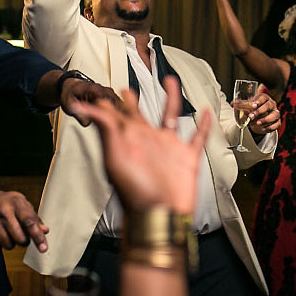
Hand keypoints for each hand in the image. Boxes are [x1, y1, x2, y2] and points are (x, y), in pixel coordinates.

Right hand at [0, 186, 49, 251]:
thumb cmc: (3, 201)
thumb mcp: (20, 202)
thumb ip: (33, 217)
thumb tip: (45, 231)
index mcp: (15, 203)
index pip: (29, 222)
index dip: (38, 236)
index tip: (43, 247)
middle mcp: (3, 212)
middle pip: (20, 238)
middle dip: (24, 241)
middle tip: (21, 234)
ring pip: (9, 245)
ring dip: (12, 242)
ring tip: (8, 231)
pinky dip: (0, 243)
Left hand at [71, 76, 212, 214]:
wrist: (158, 215)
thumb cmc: (134, 191)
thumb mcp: (114, 156)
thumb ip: (106, 128)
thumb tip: (88, 105)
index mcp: (130, 138)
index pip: (116, 114)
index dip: (108, 102)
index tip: (99, 90)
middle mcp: (148, 139)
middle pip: (139, 113)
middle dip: (131, 101)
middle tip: (125, 88)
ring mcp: (169, 148)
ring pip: (170, 116)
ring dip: (171, 98)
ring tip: (169, 80)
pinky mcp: (187, 158)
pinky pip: (197, 137)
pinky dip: (204, 124)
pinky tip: (207, 111)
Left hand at [243, 92, 280, 134]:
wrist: (259, 118)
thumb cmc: (253, 109)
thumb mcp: (247, 106)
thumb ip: (241, 104)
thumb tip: (232, 103)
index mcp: (264, 98)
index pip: (263, 97)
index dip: (259, 101)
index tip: (253, 105)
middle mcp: (271, 104)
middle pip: (268, 105)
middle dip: (260, 111)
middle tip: (251, 116)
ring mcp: (275, 113)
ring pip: (275, 114)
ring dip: (266, 119)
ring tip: (257, 123)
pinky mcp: (277, 122)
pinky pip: (277, 124)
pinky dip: (270, 127)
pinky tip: (263, 129)